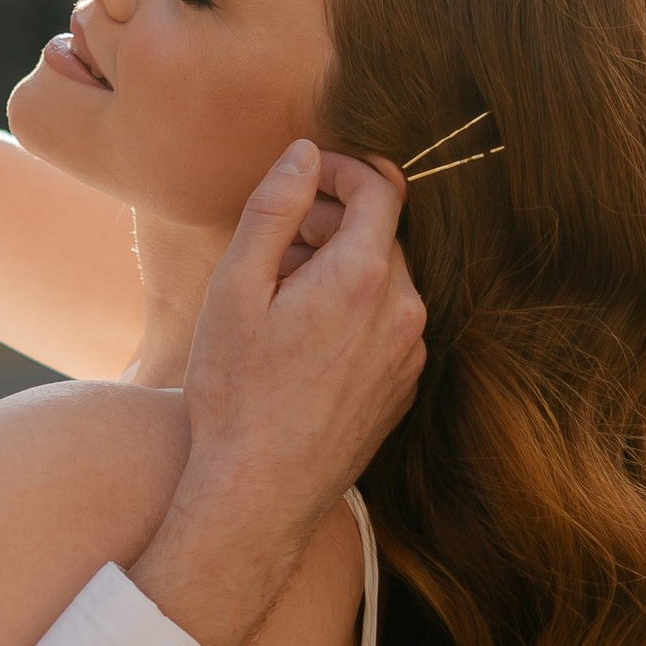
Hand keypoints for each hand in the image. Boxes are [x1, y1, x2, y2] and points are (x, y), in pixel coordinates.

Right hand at [129, 143, 423, 645]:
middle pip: (382, 234)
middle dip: (333, 223)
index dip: (343, 168)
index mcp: (363, 277)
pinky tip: (302, 342)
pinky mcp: (404, 387)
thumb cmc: (236, 392)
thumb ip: (273, 210)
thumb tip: (304, 154)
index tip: (306, 176)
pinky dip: (353, 312)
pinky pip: (387, 324)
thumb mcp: (235, 289)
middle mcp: (403, 310)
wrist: (260, 492)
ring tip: (281, 298)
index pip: (381, 187)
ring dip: (341, 269)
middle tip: (275, 245)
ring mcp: (410, 353)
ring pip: (385, 280)